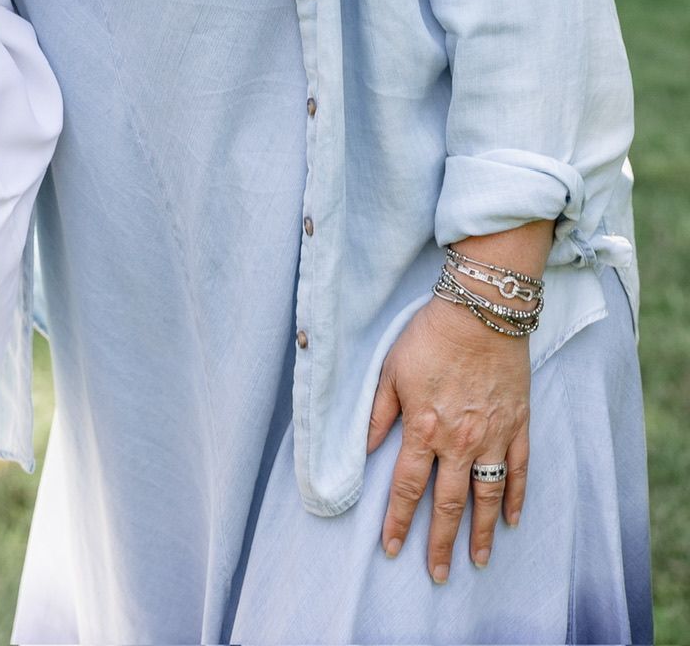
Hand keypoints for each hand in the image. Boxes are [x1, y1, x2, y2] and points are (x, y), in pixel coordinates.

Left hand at [369, 295, 529, 581]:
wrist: (481, 310)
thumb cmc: (430, 336)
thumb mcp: (391, 370)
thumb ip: (378, 414)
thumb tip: (364, 450)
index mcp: (424, 428)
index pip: (407, 487)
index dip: (398, 521)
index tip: (392, 548)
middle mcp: (460, 441)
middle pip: (449, 504)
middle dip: (441, 542)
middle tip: (438, 573)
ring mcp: (493, 436)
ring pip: (487, 497)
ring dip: (481, 533)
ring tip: (477, 561)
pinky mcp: (518, 425)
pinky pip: (519, 471)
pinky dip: (516, 498)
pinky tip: (512, 521)